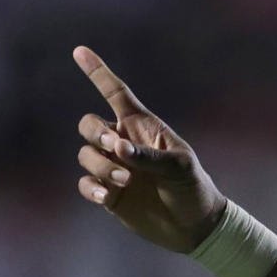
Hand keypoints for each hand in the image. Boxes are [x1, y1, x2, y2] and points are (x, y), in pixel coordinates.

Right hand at [73, 46, 226, 252]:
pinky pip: (85, 182)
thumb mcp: (179, 167)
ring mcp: (114, 167)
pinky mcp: (108, 192)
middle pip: (89, 125)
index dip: (98, 73)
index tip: (80, 51)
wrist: (195, 225)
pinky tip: (106, 196)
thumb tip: (117, 148)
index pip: (116, 94)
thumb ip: (149, 156)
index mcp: (143, 128)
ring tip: (126, 180)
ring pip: (86, 155)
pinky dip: (91, 187)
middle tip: (115, 149)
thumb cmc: (192, 187)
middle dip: (95, 133)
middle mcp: (124, 144)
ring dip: (101, 166)